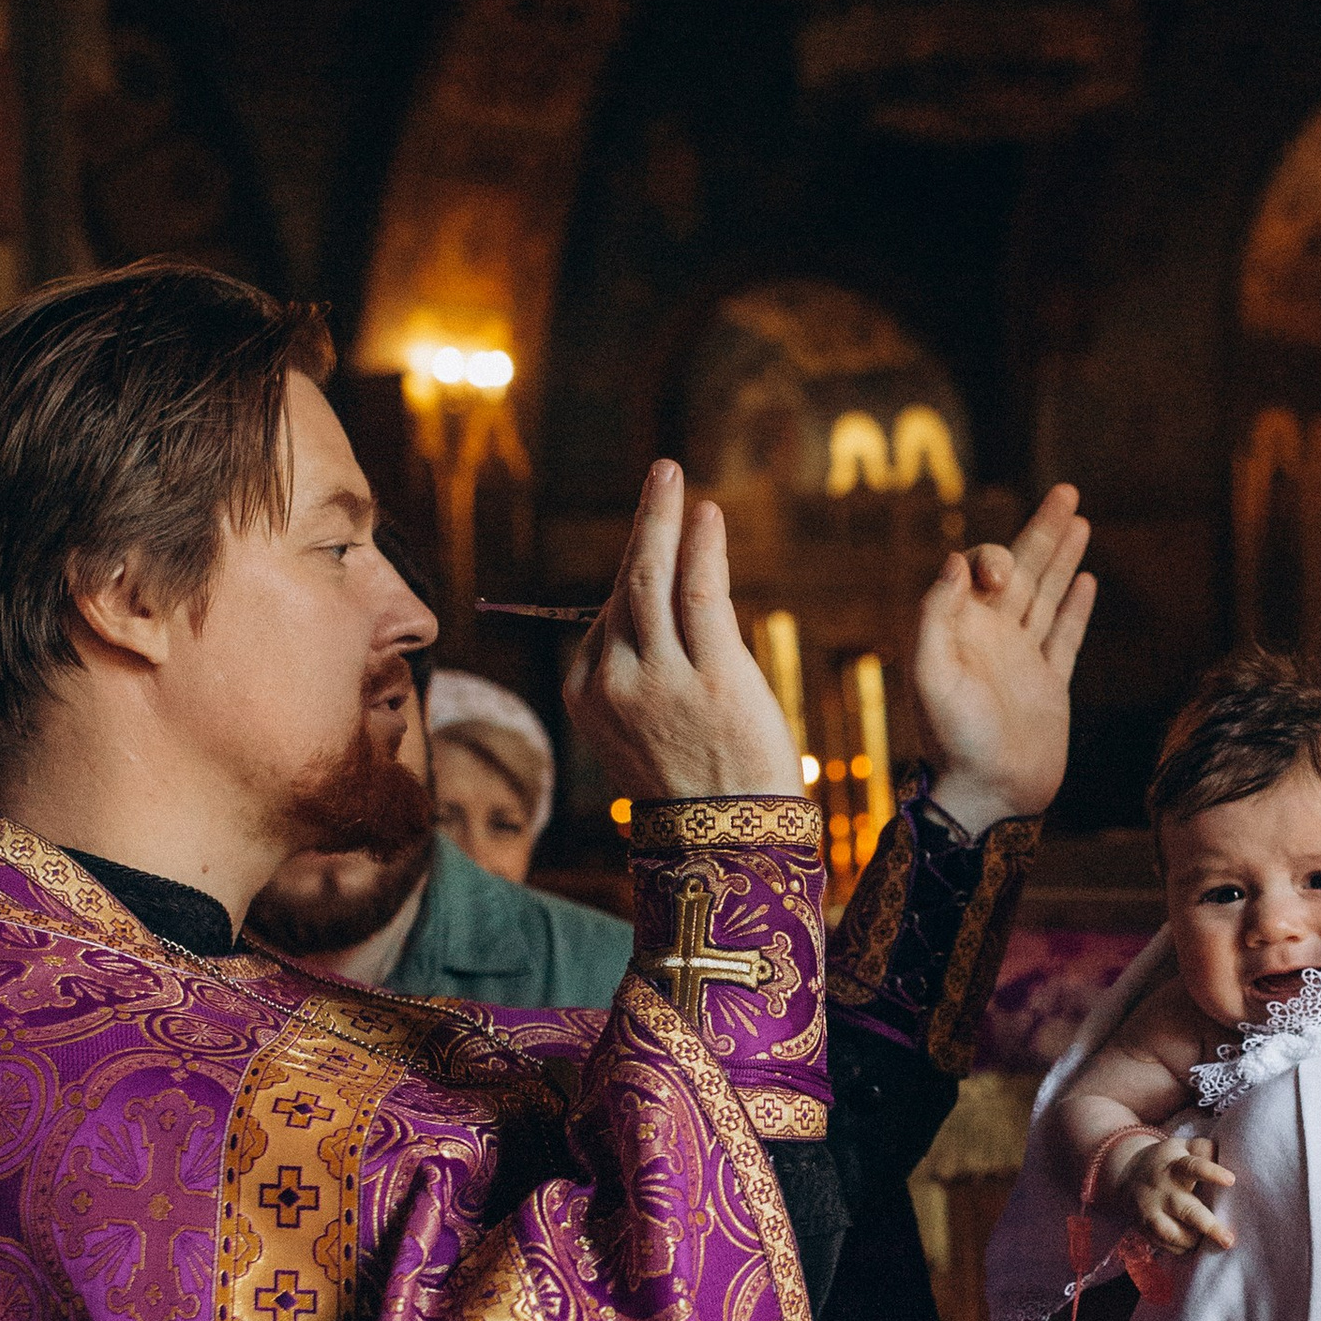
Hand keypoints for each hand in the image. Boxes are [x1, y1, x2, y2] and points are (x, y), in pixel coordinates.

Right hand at [566, 460, 801, 804]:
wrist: (733, 847)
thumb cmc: (697, 789)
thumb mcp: (643, 734)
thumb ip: (638, 679)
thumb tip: (651, 622)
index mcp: (587, 696)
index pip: (609, 615)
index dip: (640, 578)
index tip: (665, 544)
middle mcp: (614, 681)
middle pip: (624, 586)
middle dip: (644, 524)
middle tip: (662, 473)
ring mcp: (660, 678)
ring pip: (652, 579)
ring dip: (664, 519)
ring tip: (674, 475)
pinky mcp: (712, 676)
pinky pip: (698, 594)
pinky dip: (700, 547)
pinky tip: (706, 515)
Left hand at [913, 482, 1094, 837]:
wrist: (987, 795)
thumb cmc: (950, 741)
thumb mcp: (931, 675)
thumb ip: (936, 616)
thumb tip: (956, 562)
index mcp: (962, 629)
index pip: (979, 569)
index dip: (994, 557)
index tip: (1002, 574)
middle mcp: (993, 637)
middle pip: (1022, 569)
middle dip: (1043, 530)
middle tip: (1067, 490)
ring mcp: (1023, 660)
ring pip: (1048, 595)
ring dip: (1064, 557)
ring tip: (1080, 519)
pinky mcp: (1051, 685)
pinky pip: (1066, 637)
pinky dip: (1077, 608)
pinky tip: (1087, 580)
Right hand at [1115, 1127, 1235, 1254]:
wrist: (1127, 1172)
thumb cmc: (1169, 1161)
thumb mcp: (1182, 1147)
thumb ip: (1205, 1149)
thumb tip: (1231, 1158)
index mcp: (1175, 1166)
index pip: (1193, 1167)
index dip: (1211, 1173)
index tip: (1231, 1180)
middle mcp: (1162, 1189)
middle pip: (1186, 1210)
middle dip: (1208, 1226)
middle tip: (1229, 1240)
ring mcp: (1151, 1210)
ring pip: (1170, 1232)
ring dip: (1191, 1241)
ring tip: (1209, 1245)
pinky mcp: (1144, 1227)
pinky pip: (1162, 1244)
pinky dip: (1179, 1249)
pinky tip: (1195, 1248)